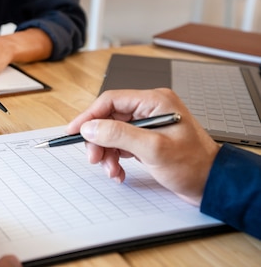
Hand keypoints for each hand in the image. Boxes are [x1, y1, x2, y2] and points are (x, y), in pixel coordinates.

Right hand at [66, 88, 219, 205]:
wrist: (211, 185)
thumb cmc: (193, 165)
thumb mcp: (153, 150)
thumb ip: (119, 135)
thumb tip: (90, 126)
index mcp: (155, 101)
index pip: (111, 101)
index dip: (89, 116)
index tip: (73, 131)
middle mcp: (150, 109)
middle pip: (109, 118)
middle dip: (99, 140)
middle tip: (94, 158)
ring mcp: (148, 124)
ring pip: (112, 133)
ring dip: (107, 153)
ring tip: (112, 171)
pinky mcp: (147, 139)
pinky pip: (121, 144)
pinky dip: (115, 158)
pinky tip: (119, 171)